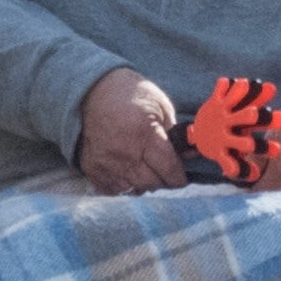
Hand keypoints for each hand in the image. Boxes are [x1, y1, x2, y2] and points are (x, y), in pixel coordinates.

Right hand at [74, 71, 188, 194]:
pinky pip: (113, 190)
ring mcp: (105, 162)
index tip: (180, 176)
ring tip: (143, 168)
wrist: (90, 90)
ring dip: (143, 183)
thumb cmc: (129, 94)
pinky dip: (123, 185)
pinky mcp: (91, 167)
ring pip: (134, 190)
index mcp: (144, 134)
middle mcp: (124, 152)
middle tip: (162, 170)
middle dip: (162, 180)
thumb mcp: (160, 105)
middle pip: (152, 183)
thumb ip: (175, 133)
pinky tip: (126, 171)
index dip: (179, 177)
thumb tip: (190, 155)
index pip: (169, 170)